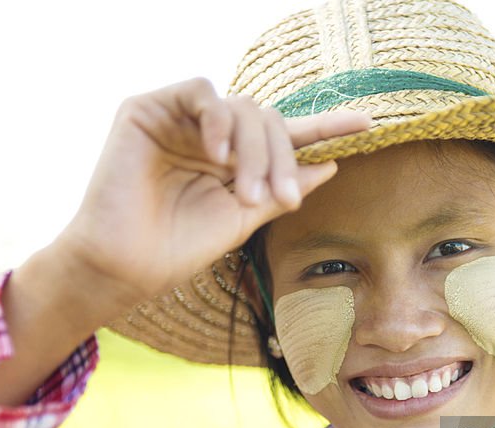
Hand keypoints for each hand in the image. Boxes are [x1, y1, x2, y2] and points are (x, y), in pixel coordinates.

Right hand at [53, 78, 370, 319]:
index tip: (368, 124)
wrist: (126, 265)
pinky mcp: (148, 110)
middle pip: (268, 121)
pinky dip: (218, 121)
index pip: (283, 136)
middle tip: (282, 201)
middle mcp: (210, 137)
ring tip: (246, 193)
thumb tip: (331, 165)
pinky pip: (201, 93)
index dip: (323, 126)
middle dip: (282, 159)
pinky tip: (217, 156)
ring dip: (254, 150)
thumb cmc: (178, 248)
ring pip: (242, 107)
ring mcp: (180, 121)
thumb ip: (283, 188)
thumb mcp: (244, 218)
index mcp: (232, 162)